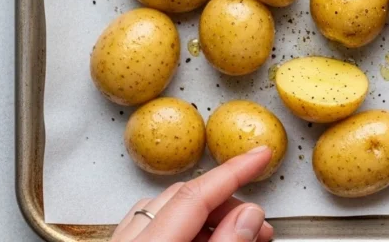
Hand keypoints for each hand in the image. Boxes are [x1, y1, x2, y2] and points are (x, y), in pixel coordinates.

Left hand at [111, 146, 274, 241]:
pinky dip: (185, 228)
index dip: (234, 171)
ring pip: (166, 211)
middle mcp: (127, 241)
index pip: (195, 194)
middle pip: (182, 198)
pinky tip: (207, 241)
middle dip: (227, 203)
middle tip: (258, 225)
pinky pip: (153, 227)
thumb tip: (248, 214)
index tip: (261, 155)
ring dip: (207, 217)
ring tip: (237, 236)